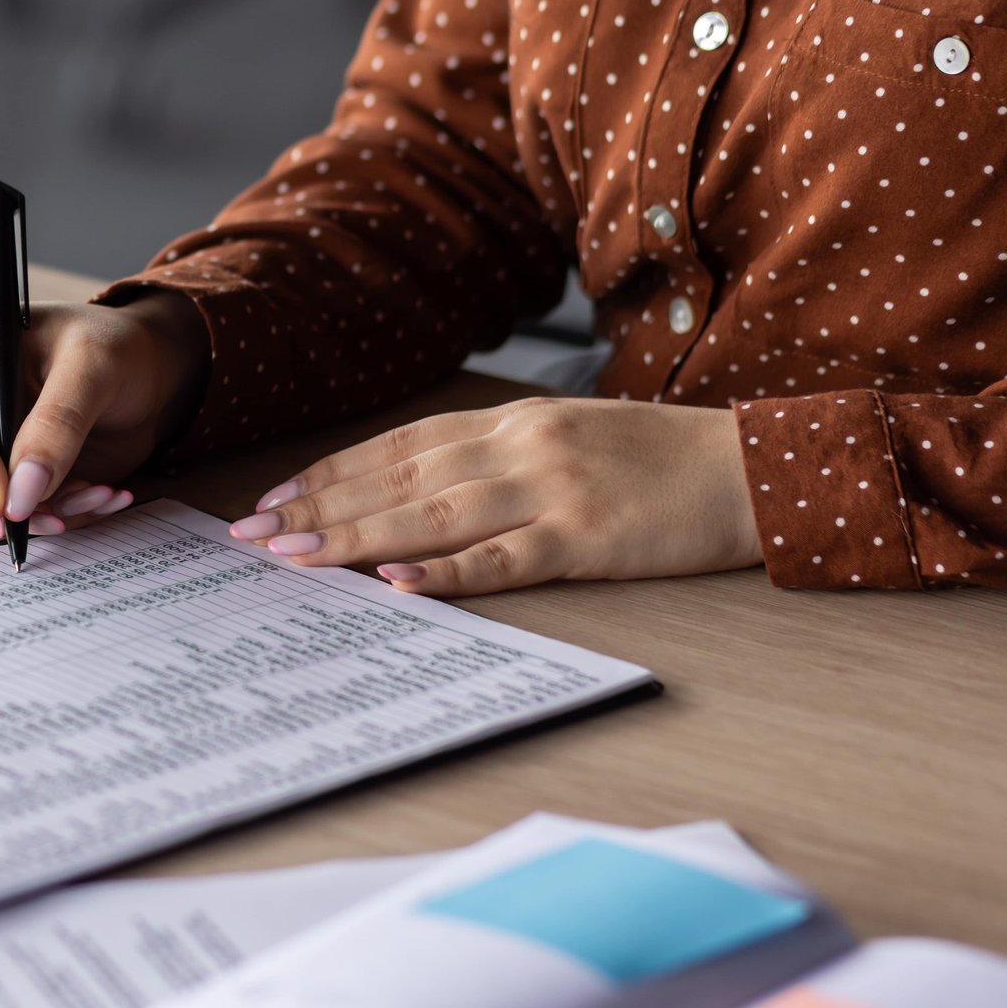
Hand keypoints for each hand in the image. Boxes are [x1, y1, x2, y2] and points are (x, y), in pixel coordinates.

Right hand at [0, 292, 208, 538]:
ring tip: (85, 497)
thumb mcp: (97, 370)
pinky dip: (31, 518)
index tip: (13, 504)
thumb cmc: (115, 349)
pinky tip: (79, 499)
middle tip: (51, 519)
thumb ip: (59, 425)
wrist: (137, 372)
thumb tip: (21, 495)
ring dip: (15, 516)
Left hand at [226, 398, 762, 595]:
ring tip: (291, 556)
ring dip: (352, 537)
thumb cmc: (660, 460)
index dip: (331, 472)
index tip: (274, 497)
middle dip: (317, 507)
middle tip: (250, 534)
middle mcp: (520, 447)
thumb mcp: (570, 436)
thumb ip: (499, 456)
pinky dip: (445, 574)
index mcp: (513, 421)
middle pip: (396, 480)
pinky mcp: (586, 539)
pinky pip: (502, 561)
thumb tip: (420, 488)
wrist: (755, 468)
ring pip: (429, 517)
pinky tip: (394, 586)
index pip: (398, 448)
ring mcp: (551, 491)